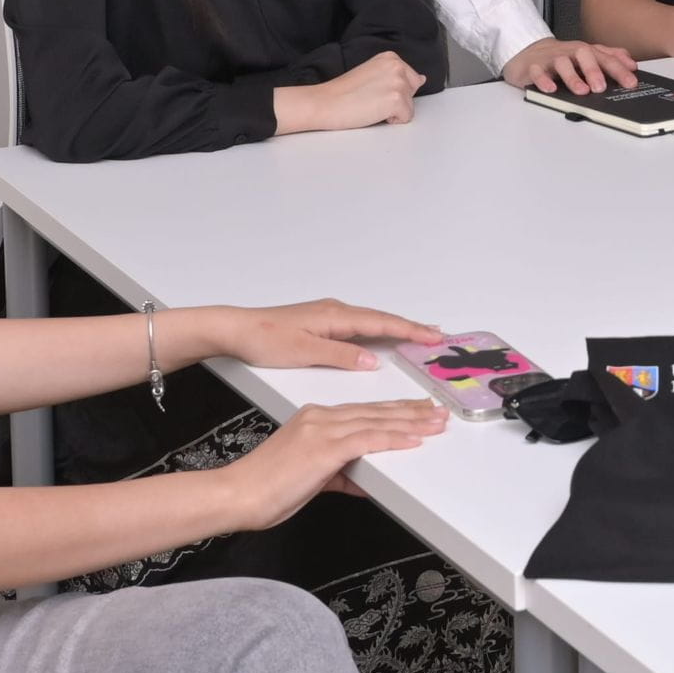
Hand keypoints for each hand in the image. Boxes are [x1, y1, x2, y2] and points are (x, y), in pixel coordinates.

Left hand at [201, 298, 444, 371]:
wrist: (236, 329)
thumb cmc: (265, 339)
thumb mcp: (304, 352)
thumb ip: (341, 355)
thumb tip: (372, 361)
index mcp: (335, 317)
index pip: (381, 324)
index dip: (409, 331)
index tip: (432, 337)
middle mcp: (335, 312)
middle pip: (381, 319)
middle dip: (410, 327)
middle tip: (437, 335)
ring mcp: (329, 316)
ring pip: (371, 321)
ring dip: (396, 328)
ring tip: (418, 334)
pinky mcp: (322, 323)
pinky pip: (359, 325)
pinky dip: (377, 329)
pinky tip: (380, 336)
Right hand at [209, 399, 445, 527]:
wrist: (238, 494)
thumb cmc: (266, 488)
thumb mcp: (311, 478)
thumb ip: (341, 476)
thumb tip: (366, 482)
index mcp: (315, 419)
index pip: (364, 412)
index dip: (395, 411)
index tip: (418, 410)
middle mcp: (320, 417)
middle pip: (376, 412)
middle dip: (411, 412)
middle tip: (438, 411)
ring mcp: (322, 429)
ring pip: (377, 421)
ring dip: (411, 423)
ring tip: (436, 422)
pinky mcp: (323, 447)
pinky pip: (367, 439)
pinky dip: (393, 438)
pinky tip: (414, 439)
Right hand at [273, 49, 423, 134]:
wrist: (325, 102)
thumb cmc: (344, 92)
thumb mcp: (373, 74)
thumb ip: (396, 75)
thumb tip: (421, 79)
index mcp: (391, 58)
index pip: (410, 80)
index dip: (391, 91)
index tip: (372, 91)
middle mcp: (397, 66)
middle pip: (412, 93)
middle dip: (396, 101)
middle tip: (371, 99)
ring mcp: (398, 82)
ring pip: (409, 107)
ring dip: (392, 111)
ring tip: (370, 105)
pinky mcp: (397, 99)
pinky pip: (406, 118)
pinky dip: (391, 121)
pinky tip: (373, 112)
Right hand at [503, 35, 640, 95]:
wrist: (529, 53)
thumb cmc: (563, 58)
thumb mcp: (588, 56)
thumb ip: (610, 57)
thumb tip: (632, 64)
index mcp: (585, 51)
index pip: (605, 57)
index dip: (619, 69)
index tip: (631, 82)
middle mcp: (570, 53)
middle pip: (584, 54)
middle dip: (594, 70)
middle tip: (602, 87)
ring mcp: (551, 59)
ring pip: (562, 63)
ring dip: (572, 77)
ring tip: (582, 91)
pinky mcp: (533, 67)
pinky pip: (537, 72)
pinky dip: (543, 80)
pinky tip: (551, 90)